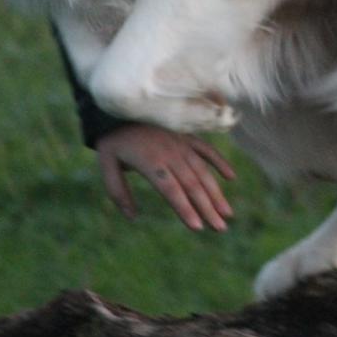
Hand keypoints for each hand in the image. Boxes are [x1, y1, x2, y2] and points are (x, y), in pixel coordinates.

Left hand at [95, 123, 235, 230]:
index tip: (197, 228)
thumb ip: (118, 191)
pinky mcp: (186, 137)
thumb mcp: (106, 164)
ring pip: (203, 171)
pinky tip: (231, 177)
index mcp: (150, 162)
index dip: (185, 209)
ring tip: (227, 213)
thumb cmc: (113, 139)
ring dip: (216, 193)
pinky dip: (219, 162)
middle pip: (192, 185)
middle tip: (220, 228)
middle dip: (208, 208)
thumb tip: (133, 217)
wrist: (120, 107)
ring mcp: (181, 144)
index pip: (171, 190)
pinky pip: (207, 149)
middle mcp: (169, 153)